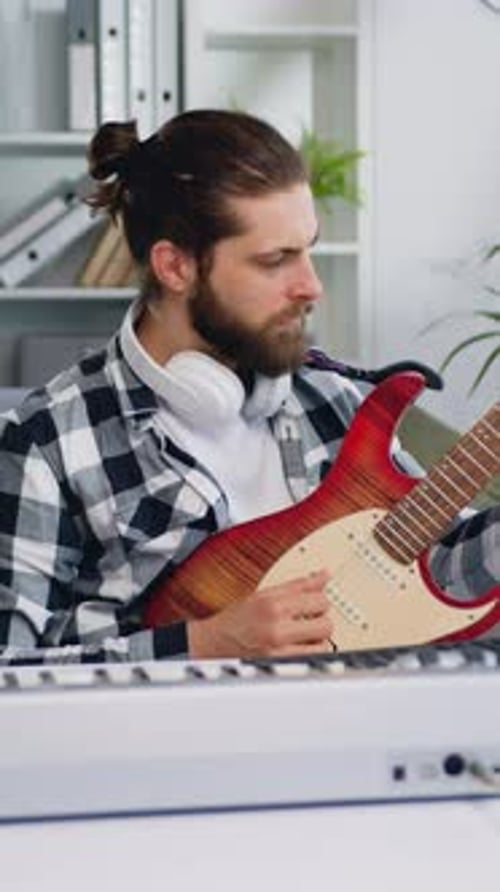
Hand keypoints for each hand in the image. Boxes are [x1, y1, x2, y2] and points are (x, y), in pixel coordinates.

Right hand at [187, 570, 332, 658]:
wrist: (213, 643)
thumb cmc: (237, 618)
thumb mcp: (265, 593)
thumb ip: (298, 585)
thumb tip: (324, 575)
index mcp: (273, 605)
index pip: (319, 600)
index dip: (320, 600)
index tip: (313, 603)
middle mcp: (276, 629)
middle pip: (326, 625)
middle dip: (321, 621)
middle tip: (309, 619)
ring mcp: (278, 652)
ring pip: (322, 645)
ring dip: (316, 640)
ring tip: (302, 635)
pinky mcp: (279, 667)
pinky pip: (310, 660)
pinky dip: (309, 654)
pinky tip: (297, 647)